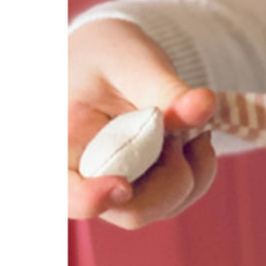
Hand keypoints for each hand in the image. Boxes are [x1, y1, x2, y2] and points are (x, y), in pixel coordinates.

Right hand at [69, 19, 217, 226]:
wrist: (106, 58)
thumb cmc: (108, 54)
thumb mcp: (133, 60)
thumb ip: (166, 88)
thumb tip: (205, 106)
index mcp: (60, 141)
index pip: (67, 193)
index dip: (93, 199)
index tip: (121, 186)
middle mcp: (81, 177)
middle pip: (131, 210)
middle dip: (176, 176)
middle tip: (185, 131)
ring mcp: (111, 189)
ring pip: (161, 208)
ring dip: (192, 171)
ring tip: (187, 123)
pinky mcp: (135, 192)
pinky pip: (175, 199)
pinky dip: (196, 171)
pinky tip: (190, 139)